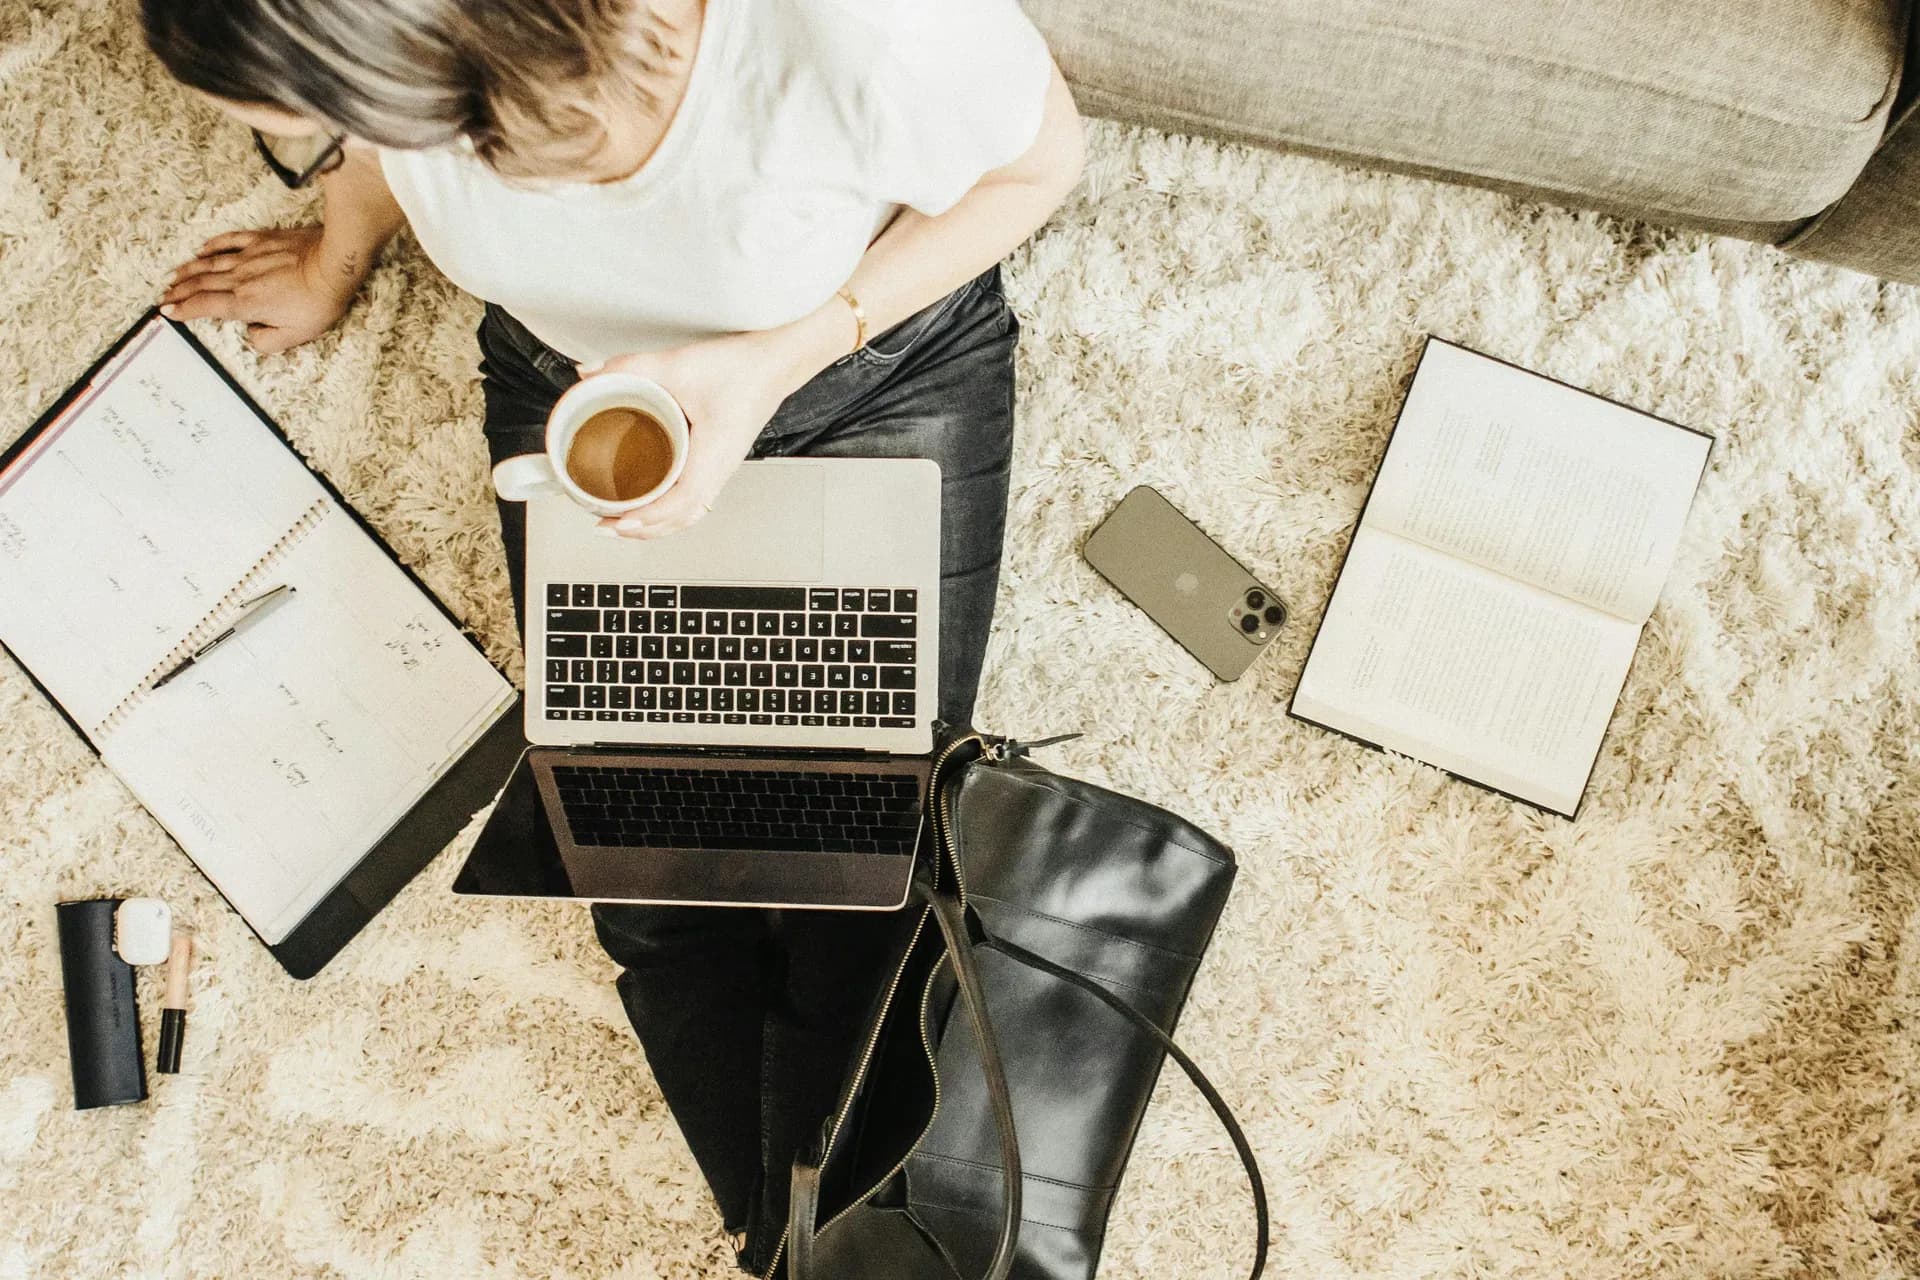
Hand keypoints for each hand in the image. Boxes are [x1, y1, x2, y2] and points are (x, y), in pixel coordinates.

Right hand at [160, 227, 364, 353]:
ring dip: (188, 270)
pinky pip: (230, 241)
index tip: (168, 312)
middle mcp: (240, 279)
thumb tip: (251, 335)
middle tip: (164, 296)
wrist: (334, 264)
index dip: (184, 310)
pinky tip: (202, 249)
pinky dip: (212, 246)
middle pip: (201, 285)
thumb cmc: (319, 301)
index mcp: (245, 303)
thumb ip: (267, 341)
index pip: (205, 306)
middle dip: (179, 292)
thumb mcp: (296, 335)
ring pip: (210, 263)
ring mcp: (249, 256)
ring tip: (173, 277)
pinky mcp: (261, 240)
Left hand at [585, 331, 798, 538]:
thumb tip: (590, 376)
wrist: (775, 363)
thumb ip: (631, 367)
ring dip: (655, 524)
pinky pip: (693, 499)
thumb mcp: (678, 365)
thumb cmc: (743, 369)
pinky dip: (668, 511)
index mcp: (714, 454)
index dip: (649, 516)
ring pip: (688, 513)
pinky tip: (650, 502)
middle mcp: (719, 469)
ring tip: (622, 523)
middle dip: (642, 529)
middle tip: (605, 525)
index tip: (619, 520)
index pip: (682, 501)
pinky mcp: (717, 462)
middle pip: (681, 518)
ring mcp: (720, 469)